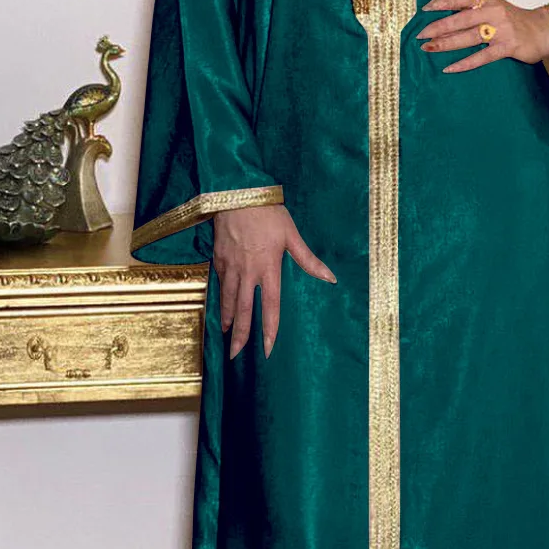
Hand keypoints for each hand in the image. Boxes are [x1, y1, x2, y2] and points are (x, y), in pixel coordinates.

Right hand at [212, 204, 336, 359]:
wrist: (237, 193)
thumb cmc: (268, 213)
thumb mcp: (291, 235)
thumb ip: (308, 259)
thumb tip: (330, 278)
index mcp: (268, 268)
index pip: (269, 306)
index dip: (269, 329)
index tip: (267, 349)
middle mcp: (247, 272)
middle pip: (243, 311)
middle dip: (241, 335)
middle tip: (236, 355)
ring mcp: (230, 267)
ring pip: (228, 301)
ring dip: (228, 322)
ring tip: (227, 338)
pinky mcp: (218, 259)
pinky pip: (220, 286)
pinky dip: (220, 301)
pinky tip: (221, 311)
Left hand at [417, 0, 548, 71]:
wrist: (545, 29)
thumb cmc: (516, 20)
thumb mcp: (495, 6)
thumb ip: (475, 9)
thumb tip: (446, 17)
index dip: (442, 2)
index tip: (426, 8)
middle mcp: (493, 11)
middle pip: (460, 19)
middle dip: (437, 27)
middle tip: (420, 35)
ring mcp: (500, 30)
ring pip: (467, 37)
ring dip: (445, 44)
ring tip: (428, 49)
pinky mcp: (507, 47)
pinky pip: (481, 57)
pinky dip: (463, 64)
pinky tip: (449, 68)